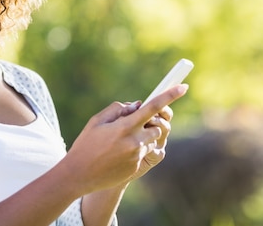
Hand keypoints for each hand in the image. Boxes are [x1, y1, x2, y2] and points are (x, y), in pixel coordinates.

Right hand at [60, 84, 187, 194]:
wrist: (79, 175)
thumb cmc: (85, 144)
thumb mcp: (96, 121)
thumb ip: (118, 109)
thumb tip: (137, 105)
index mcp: (125, 126)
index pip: (152, 107)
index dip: (169, 96)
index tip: (183, 87)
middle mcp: (135, 141)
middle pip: (157, 126)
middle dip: (149, 123)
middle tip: (132, 123)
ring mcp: (137, 156)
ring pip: (152, 140)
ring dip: (142, 137)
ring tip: (120, 142)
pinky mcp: (137, 167)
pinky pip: (144, 153)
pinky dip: (135, 150)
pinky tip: (116, 155)